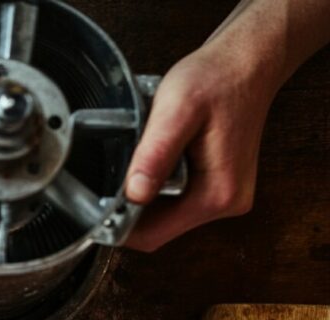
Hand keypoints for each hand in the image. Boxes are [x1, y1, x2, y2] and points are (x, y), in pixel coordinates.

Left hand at [123, 44, 276, 251]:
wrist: (248, 61)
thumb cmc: (217, 78)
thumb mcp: (176, 110)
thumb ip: (155, 154)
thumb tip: (135, 193)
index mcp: (217, 193)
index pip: (154, 236)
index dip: (119, 229)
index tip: (93, 214)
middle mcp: (226, 201)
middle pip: (158, 229)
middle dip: (127, 212)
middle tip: (104, 185)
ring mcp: (224, 195)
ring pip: (165, 215)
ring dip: (141, 198)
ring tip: (132, 166)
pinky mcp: (218, 184)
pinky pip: (176, 200)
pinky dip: (156, 187)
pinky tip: (149, 164)